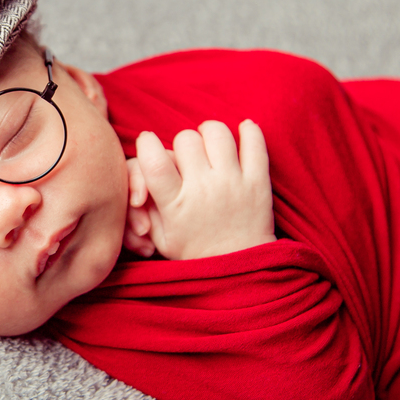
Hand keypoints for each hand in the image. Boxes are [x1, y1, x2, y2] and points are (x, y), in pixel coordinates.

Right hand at [123, 120, 276, 260]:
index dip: (146, 142)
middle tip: (186, 155)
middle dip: (181, 142)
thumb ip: (146, 204)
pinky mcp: (258, 182)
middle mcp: (203, 189)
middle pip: (185, 139)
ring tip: (209, 143)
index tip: (148, 142)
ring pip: (218, 133)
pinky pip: (255, 143)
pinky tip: (243, 131)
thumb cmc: (196, 251)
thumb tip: (141, 176)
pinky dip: (249, 131)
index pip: (153, 160)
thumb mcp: (161, 237)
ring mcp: (232, 183)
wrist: (241, 269)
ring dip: (210, 132)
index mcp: (175, 204)